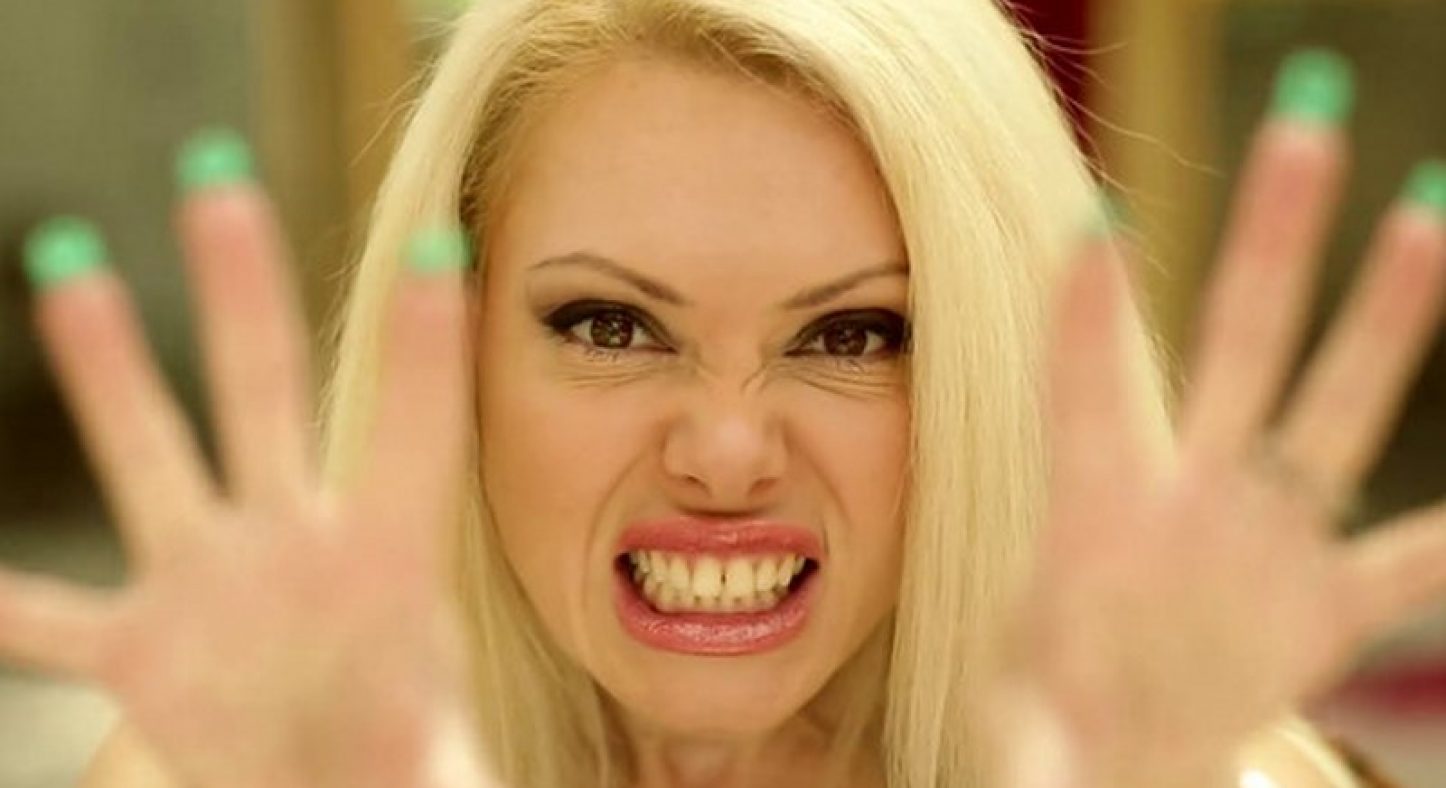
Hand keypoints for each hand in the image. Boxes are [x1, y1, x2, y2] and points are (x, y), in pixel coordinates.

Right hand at [0, 142, 489, 787]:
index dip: (426, 354)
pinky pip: (49, 619)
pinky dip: (1, 598)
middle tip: (219, 178)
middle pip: (265, 392)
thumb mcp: (444, 764)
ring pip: (150, 458)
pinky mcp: (140, 652)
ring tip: (72, 265)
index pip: (414, 438)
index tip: (445, 250)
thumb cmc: (401, 767)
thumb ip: (451, 765)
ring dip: (109, 371)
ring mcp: (209, 588)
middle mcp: (291, 546)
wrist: (332, 787)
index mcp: (387, 567)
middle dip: (242, 294)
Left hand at [1001, 102, 1445, 783]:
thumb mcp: (1027, 735)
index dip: (1089, 313)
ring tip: (1426, 212)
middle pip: (1236, 347)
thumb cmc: (1058, 716)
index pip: (1086, 390)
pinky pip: (1417, 559)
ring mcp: (1264, 536)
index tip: (1090, 222)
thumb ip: (1034, 765)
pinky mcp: (1324, 599)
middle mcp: (1189, 497)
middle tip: (1307, 124)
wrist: (1127, 750)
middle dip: (1271, 244)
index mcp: (1093, 512)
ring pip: (1334, 408)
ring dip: (1384, 319)